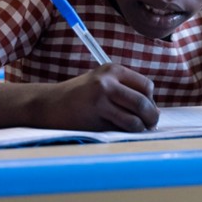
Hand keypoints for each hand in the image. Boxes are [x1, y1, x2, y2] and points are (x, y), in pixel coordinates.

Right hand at [36, 63, 159, 130]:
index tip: (147, 110)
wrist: (48, 104)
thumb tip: (153, 109)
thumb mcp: (102, 82)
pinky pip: (120, 127)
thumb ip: (125, 90)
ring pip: (134, 118)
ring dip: (140, 128)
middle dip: (151, 117)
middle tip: (150, 125)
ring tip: (138, 129)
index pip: (146, 86)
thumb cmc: (80, 96)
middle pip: (143, 102)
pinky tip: (121, 131)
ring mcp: (100, 98)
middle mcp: (108, 81)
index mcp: (113, 69)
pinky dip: (126, 132)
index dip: (151, 100)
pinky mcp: (94, 115)